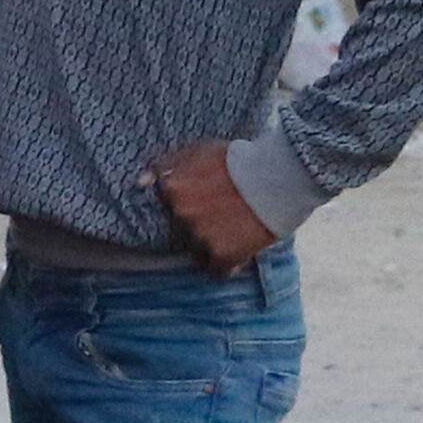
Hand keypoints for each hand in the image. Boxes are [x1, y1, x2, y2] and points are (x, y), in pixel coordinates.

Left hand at [152, 141, 277, 274]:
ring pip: (197, 251)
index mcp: (170, 189)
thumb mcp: (198, 151)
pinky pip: (217, 271)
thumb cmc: (241, 158)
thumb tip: (141, 181)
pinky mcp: (222, 255)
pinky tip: (240, 255)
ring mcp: (199, 236)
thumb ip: (167, 165)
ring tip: (237, 231)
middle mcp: (179, 214)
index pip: (168, 208)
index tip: (206, 202)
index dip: (188, 205)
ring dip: (213, 245)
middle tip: (226, 215)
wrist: (281, 174)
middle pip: (181, 229)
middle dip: (199, 225)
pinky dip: (227, 266)